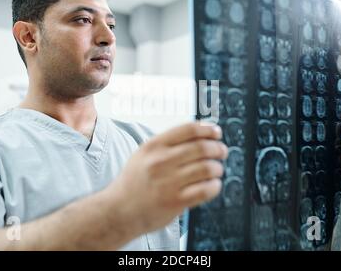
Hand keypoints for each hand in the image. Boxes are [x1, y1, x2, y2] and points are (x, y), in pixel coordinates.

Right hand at [109, 122, 226, 233]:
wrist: (119, 210)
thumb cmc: (135, 181)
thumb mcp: (144, 154)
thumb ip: (168, 143)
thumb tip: (201, 133)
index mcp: (154, 146)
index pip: (189, 129)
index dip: (208, 130)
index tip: (217, 133)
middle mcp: (161, 162)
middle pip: (202, 147)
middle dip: (218, 148)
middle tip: (222, 152)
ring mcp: (168, 182)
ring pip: (207, 168)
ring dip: (217, 168)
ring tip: (216, 170)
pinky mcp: (175, 202)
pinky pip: (206, 190)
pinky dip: (215, 186)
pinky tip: (213, 185)